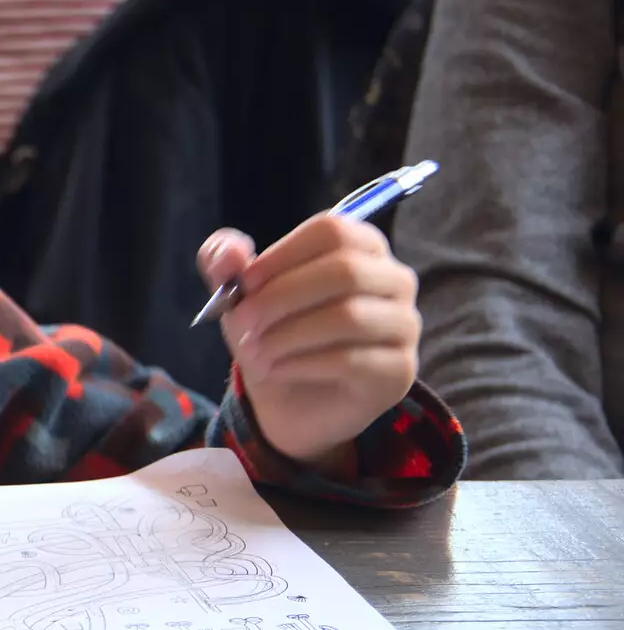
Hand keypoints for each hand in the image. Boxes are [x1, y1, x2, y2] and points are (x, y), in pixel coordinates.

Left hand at [197, 216, 421, 467]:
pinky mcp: (399, 371)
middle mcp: (394, 279)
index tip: (245, 282)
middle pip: (344, 271)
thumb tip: (230, 250)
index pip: (332, 231)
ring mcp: (403, 325)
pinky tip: (276, 369)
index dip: (282, 254)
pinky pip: (352, 360)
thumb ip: (225, 262)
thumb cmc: (273, 331)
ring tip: (255, 352)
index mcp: (360, 247)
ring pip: (349, 317)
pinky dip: (302, 363)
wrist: (287, 398)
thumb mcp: (239, 294)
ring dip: (288, 334)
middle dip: (280, 298)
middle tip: (242, 323)